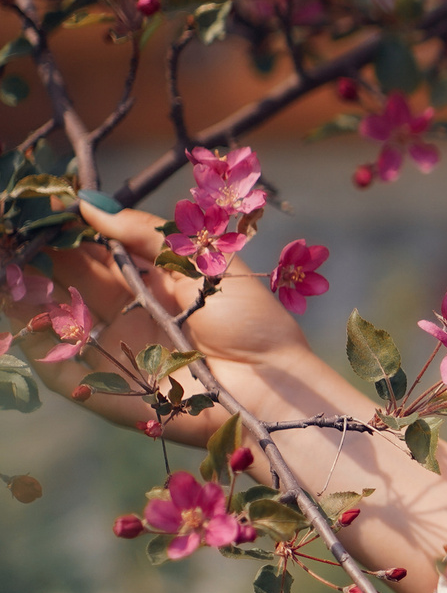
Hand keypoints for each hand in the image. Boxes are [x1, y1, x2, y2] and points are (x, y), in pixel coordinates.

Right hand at [3, 202, 343, 447]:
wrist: (273, 388)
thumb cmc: (252, 323)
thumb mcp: (204, 263)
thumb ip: (146, 235)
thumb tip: (87, 204)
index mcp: (149, 280)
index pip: (89, 249)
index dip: (59, 228)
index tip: (32, 205)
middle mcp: (122, 312)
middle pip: (61, 277)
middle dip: (29, 252)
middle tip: (6, 227)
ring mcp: (108, 348)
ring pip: (48, 313)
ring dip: (18, 287)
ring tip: (0, 257)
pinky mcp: (100, 387)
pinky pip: (52, 360)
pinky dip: (27, 333)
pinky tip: (10, 301)